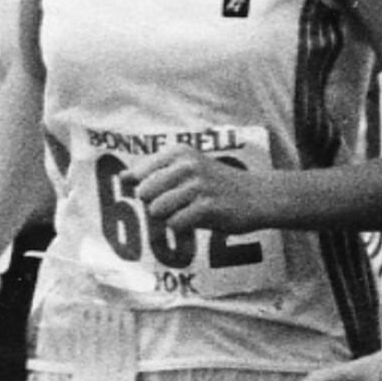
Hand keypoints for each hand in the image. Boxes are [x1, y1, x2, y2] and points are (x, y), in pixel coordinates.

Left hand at [126, 143, 262, 235]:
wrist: (259, 195)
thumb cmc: (215, 185)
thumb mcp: (186, 169)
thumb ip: (153, 173)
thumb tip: (121, 178)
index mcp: (178, 153)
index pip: (137, 176)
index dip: (146, 190)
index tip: (167, 191)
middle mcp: (187, 165)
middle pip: (143, 194)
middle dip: (155, 205)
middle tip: (179, 204)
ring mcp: (198, 185)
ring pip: (156, 210)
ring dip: (169, 217)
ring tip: (189, 211)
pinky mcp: (207, 206)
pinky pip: (173, 224)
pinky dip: (181, 227)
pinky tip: (199, 219)